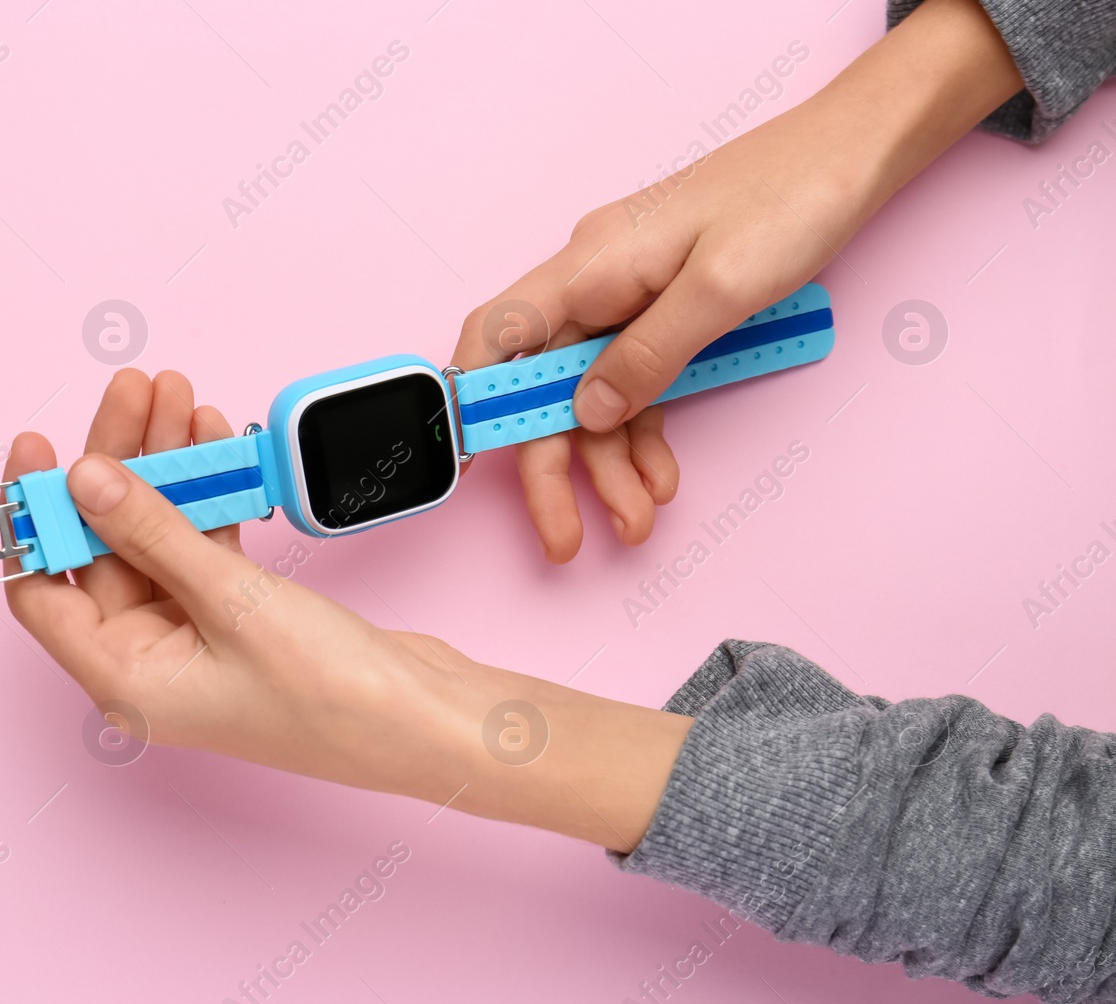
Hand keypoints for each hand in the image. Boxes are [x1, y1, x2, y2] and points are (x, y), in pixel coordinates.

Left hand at [1, 370, 690, 847]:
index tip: (39, 443)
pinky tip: (213, 441)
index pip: (42, 591)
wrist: (426, 720)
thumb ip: (153, 532)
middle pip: (104, 548)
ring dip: (166, 468)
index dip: (35, 515)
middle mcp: (149, 664)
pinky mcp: (240, 618)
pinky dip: (207, 496)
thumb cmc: (332, 694)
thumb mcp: (232, 601)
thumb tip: (83, 477)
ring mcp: (195, 640)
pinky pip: (202, 545)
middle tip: (133, 393)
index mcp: (124, 682)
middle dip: (117, 466)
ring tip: (177, 396)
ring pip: (156, 537)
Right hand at [450, 0, 1023, 563]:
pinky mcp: (665, 309)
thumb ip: (647, 355)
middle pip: (544, 386)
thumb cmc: (791, 201)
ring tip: (639, 518)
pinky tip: (661, 475)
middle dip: (554, 465)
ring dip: (609, 463)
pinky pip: (637, 382)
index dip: (471, 401)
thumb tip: (587, 412)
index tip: (463, 464)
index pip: (497, 336)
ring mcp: (630, 297)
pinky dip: (644, 432)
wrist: (852, 154)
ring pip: (593, 395)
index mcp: (590, 266)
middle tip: (567, 536)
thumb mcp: (720, 289)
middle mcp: (596, 282)